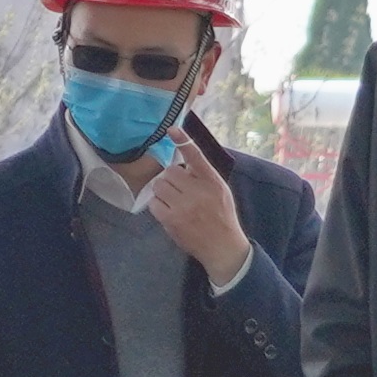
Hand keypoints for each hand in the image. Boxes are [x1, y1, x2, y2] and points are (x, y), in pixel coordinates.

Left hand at [135, 145, 252, 284]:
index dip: (182, 141)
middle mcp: (198, 191)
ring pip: (159, 185)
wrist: (222, 247)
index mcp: (212, 181)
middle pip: (170, 171)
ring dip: (163, 191)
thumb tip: (181, 163)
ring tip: (174, 200)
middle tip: (179, 189)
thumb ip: (203, 176)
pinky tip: (168, 210)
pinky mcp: (172, 220)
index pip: (196, 156)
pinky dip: (158, 205)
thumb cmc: (221, 215)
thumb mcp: (220, 190)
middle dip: (171, 179)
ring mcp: (184, 206)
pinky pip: (154, 203)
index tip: (171, 129)